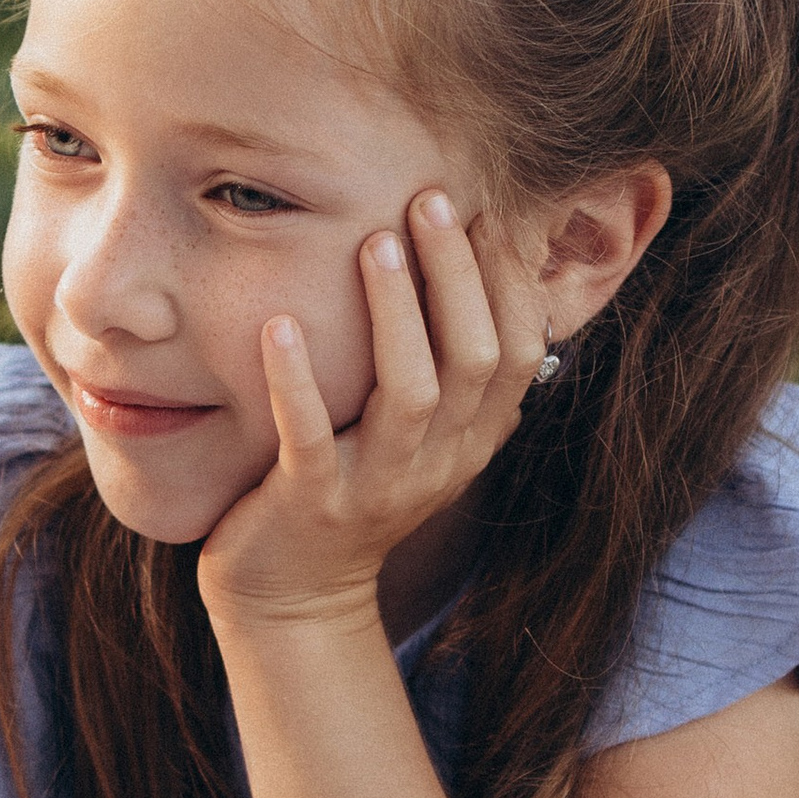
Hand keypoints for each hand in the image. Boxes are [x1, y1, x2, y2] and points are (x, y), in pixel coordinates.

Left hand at [198, 191, 542, 637]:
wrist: (295, 597)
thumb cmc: (352, 490)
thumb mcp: (420, 437)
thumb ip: (451, 374)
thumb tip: (482, 268)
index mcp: (471, 440)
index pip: (520, 352)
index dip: (510, 281)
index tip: (483, 211)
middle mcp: (438, 463)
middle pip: (476, 360)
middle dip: (459, 275)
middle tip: (432, 200)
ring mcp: (377, 487)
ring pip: (410, 395)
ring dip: (395, 314)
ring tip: (374, 243)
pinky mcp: (310, 504)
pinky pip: (307, 439)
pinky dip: (295, 381)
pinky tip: (278, 325)